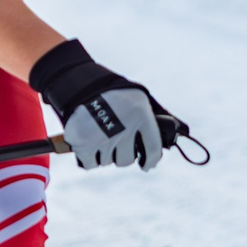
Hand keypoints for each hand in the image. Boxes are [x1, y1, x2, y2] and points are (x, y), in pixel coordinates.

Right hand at [28, 39, 183, 170]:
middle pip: (126, 159)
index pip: (153, 148)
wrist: (75, 81)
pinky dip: (88, 157)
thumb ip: (150, 117)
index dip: (151, 160)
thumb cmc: (108, 91)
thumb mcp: (136, 98)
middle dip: (121, 153)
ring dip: (103, 152)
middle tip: (114, 142)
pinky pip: (90, 164)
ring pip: (107, 161)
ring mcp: (103, 138)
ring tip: (98, 136)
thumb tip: (172, 134)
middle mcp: (125, 129)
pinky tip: (87, 144)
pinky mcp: (83, 144)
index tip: (147, 165)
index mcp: (141, 116)